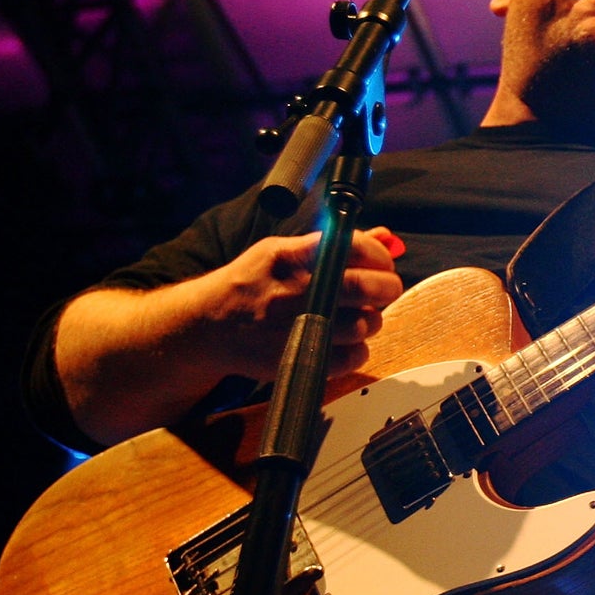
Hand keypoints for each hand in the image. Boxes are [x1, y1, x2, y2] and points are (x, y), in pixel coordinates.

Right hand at [197, 227, 405, 380]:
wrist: (208, 325)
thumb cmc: (251, 284)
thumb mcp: (283, 252)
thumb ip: (335, 244)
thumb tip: (385, 237)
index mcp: (292, 258)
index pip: (355, 247)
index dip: (379, 256)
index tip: (382, 263)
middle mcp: (296, 290)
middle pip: (367, 287)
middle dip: (386, 287)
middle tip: (384, 289)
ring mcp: (299, 326)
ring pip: (365, 324)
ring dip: (371, 320)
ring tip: (357, 316)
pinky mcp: (300, 358)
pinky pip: (354, 356)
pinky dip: (359, 349)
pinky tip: (343, 340)